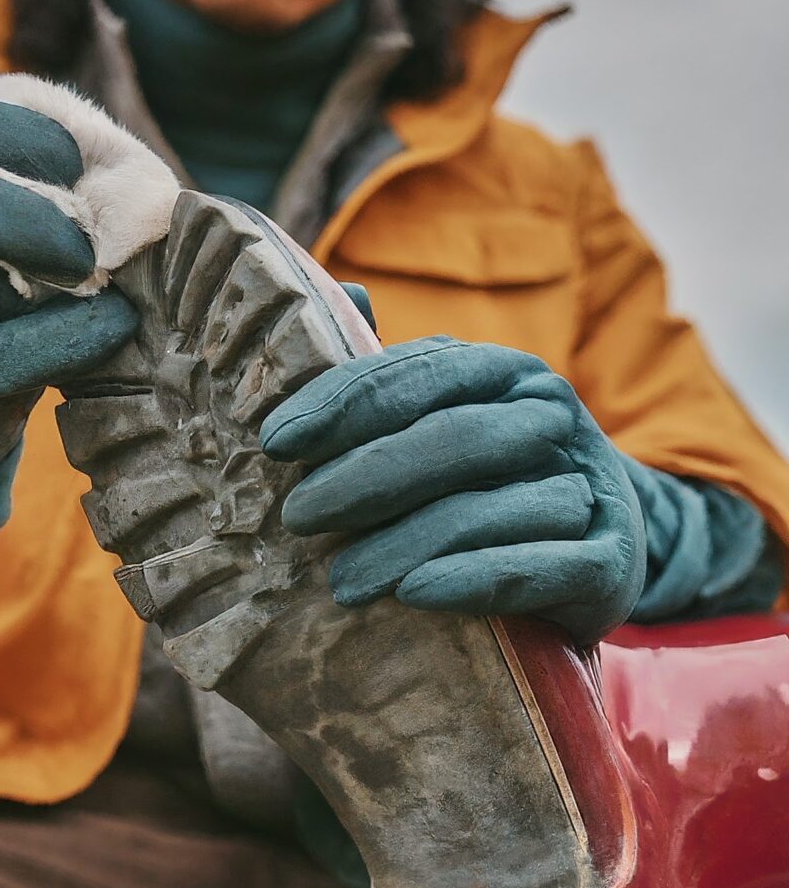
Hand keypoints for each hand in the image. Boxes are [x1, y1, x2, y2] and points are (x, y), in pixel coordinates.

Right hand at [0, 91, 137, 559]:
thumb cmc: (13, 303)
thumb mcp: (36, 235)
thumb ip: (70, 192)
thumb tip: (135, 185)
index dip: (2, 132)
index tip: (75, 167)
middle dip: (14, 217)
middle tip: (86, 252)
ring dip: (38, 295)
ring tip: (99, 298)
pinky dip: (53, 346)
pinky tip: (108, 333)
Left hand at [260, 336, 646, 645]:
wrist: (598, 546)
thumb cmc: (490, 478)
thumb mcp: (444, 417)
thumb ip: (394, 374)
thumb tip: (347, 294)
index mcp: (503, 372)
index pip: (417, 373)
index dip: (342, 402)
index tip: (275, 441)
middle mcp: (550, 416)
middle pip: (451, 436)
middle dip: (365, 477)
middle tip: (296, 516)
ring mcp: (589, 487)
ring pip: (484, 507)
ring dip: (403, 543)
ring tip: (339, 581)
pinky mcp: (611, 563)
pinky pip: (537, 568)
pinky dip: (472, 579)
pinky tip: (414, 594)